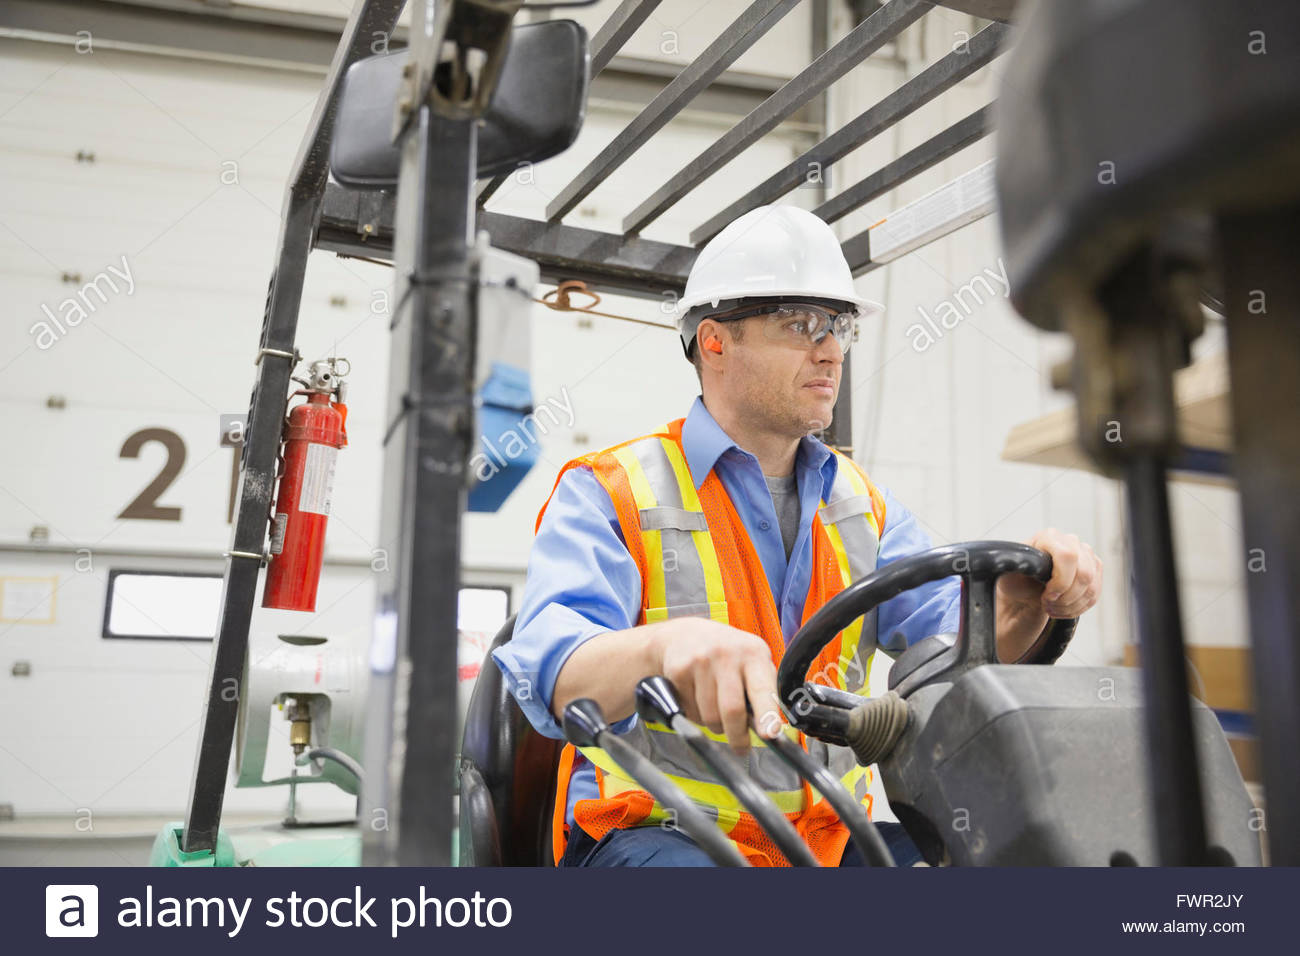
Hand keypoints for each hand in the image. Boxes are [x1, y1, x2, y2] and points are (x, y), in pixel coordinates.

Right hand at [655, 618, 778, 755]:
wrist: (683, 635)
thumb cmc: (726, 655)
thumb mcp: (751, 661)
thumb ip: (762, 690)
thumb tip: (770, 729)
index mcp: (753, 653)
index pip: (762, 688)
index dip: (766, 714)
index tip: (770, 733)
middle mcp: (727, 654)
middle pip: (732, 710)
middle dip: (737, 736)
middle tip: (741, 747)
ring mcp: (701, 661)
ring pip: (710, 717)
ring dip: (715, 724)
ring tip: (716, 708)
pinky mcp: (679, 670)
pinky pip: (689, 712)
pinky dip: (695, 714)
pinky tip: (697, 697)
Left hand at [998, 527, 1102, 619]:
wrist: (1024, 589)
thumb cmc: (1016, 578)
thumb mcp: (1009, 571)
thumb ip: (1017, 564)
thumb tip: (1027, 564)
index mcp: (1049, 537)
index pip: (1068, 556)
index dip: (1061, 581)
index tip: (1047, 595)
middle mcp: (1071, 541)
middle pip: (1084, 574)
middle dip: (1066, 597)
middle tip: (1048, 604)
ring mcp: (1086, 555)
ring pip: (1091, 587)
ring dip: (1070, 605)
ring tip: (1052, 608)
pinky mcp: (1094, 570)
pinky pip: (1094, 595)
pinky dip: (1078, 608)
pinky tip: (1062, 609)